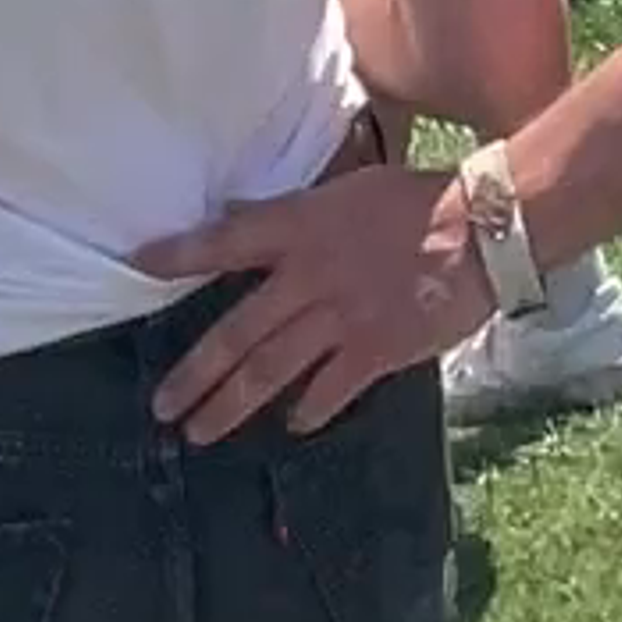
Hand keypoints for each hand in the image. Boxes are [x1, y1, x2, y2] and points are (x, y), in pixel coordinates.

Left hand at [139, 163, 484, 435]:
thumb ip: (297, 214)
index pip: (229, 239)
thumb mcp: (350, 189)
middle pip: (239, 331)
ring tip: (199, 432)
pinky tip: (292, 425)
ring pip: (272, 370)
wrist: (482, 228)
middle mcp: (311, 276)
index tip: (139, 263)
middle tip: (162, 406)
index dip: (182, 252)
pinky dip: (308, 409)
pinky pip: (330, 389)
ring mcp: (342, 318)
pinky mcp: (376, 349)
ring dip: (231, 405)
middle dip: (195, 374)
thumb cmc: (419, 199)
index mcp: (304, 227)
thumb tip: (244, 218)